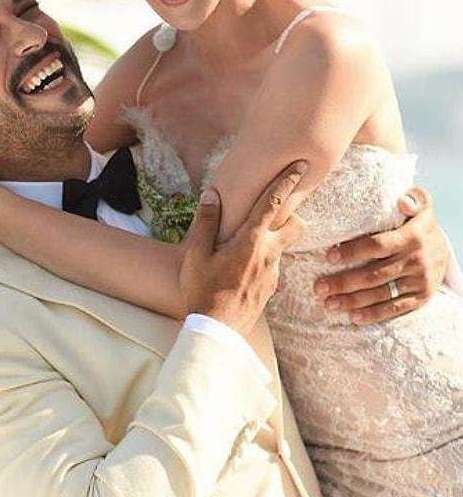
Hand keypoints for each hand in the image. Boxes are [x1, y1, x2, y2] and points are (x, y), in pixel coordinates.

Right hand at [180, 161, 306, 339]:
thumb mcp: (197, 254)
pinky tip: (243, 267)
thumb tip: (212, 195)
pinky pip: (273, 264)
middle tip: (277, 209)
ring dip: (274, 237)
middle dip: (292, 213)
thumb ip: (206, 221)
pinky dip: (264, 258)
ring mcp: (273, 272)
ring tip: (250, 241)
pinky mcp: (272, 287)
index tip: (301, 165)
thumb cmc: (202, 290)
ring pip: (283, 245)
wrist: (217, 331)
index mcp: (251, 240)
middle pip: (295, 224)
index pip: (274, 203)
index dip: (288, 182)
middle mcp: (269, 254)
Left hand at [315, 186, 449, 323]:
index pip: (378, 245)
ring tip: (329, 304)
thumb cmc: (419, 223)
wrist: (444, 249)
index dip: (352, 252)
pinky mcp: (421, 298)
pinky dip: (374, 314)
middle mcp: (416, 261)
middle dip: (345, 282)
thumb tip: (402, 201)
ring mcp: (419, 282)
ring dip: (353, 301)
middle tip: (319, 287)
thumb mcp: (422, 205)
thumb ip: (414, 198)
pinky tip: (353, 318)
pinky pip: (396, 309)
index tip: (328, 257)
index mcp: (412, 236)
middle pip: (375, 274)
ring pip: (382, 294)